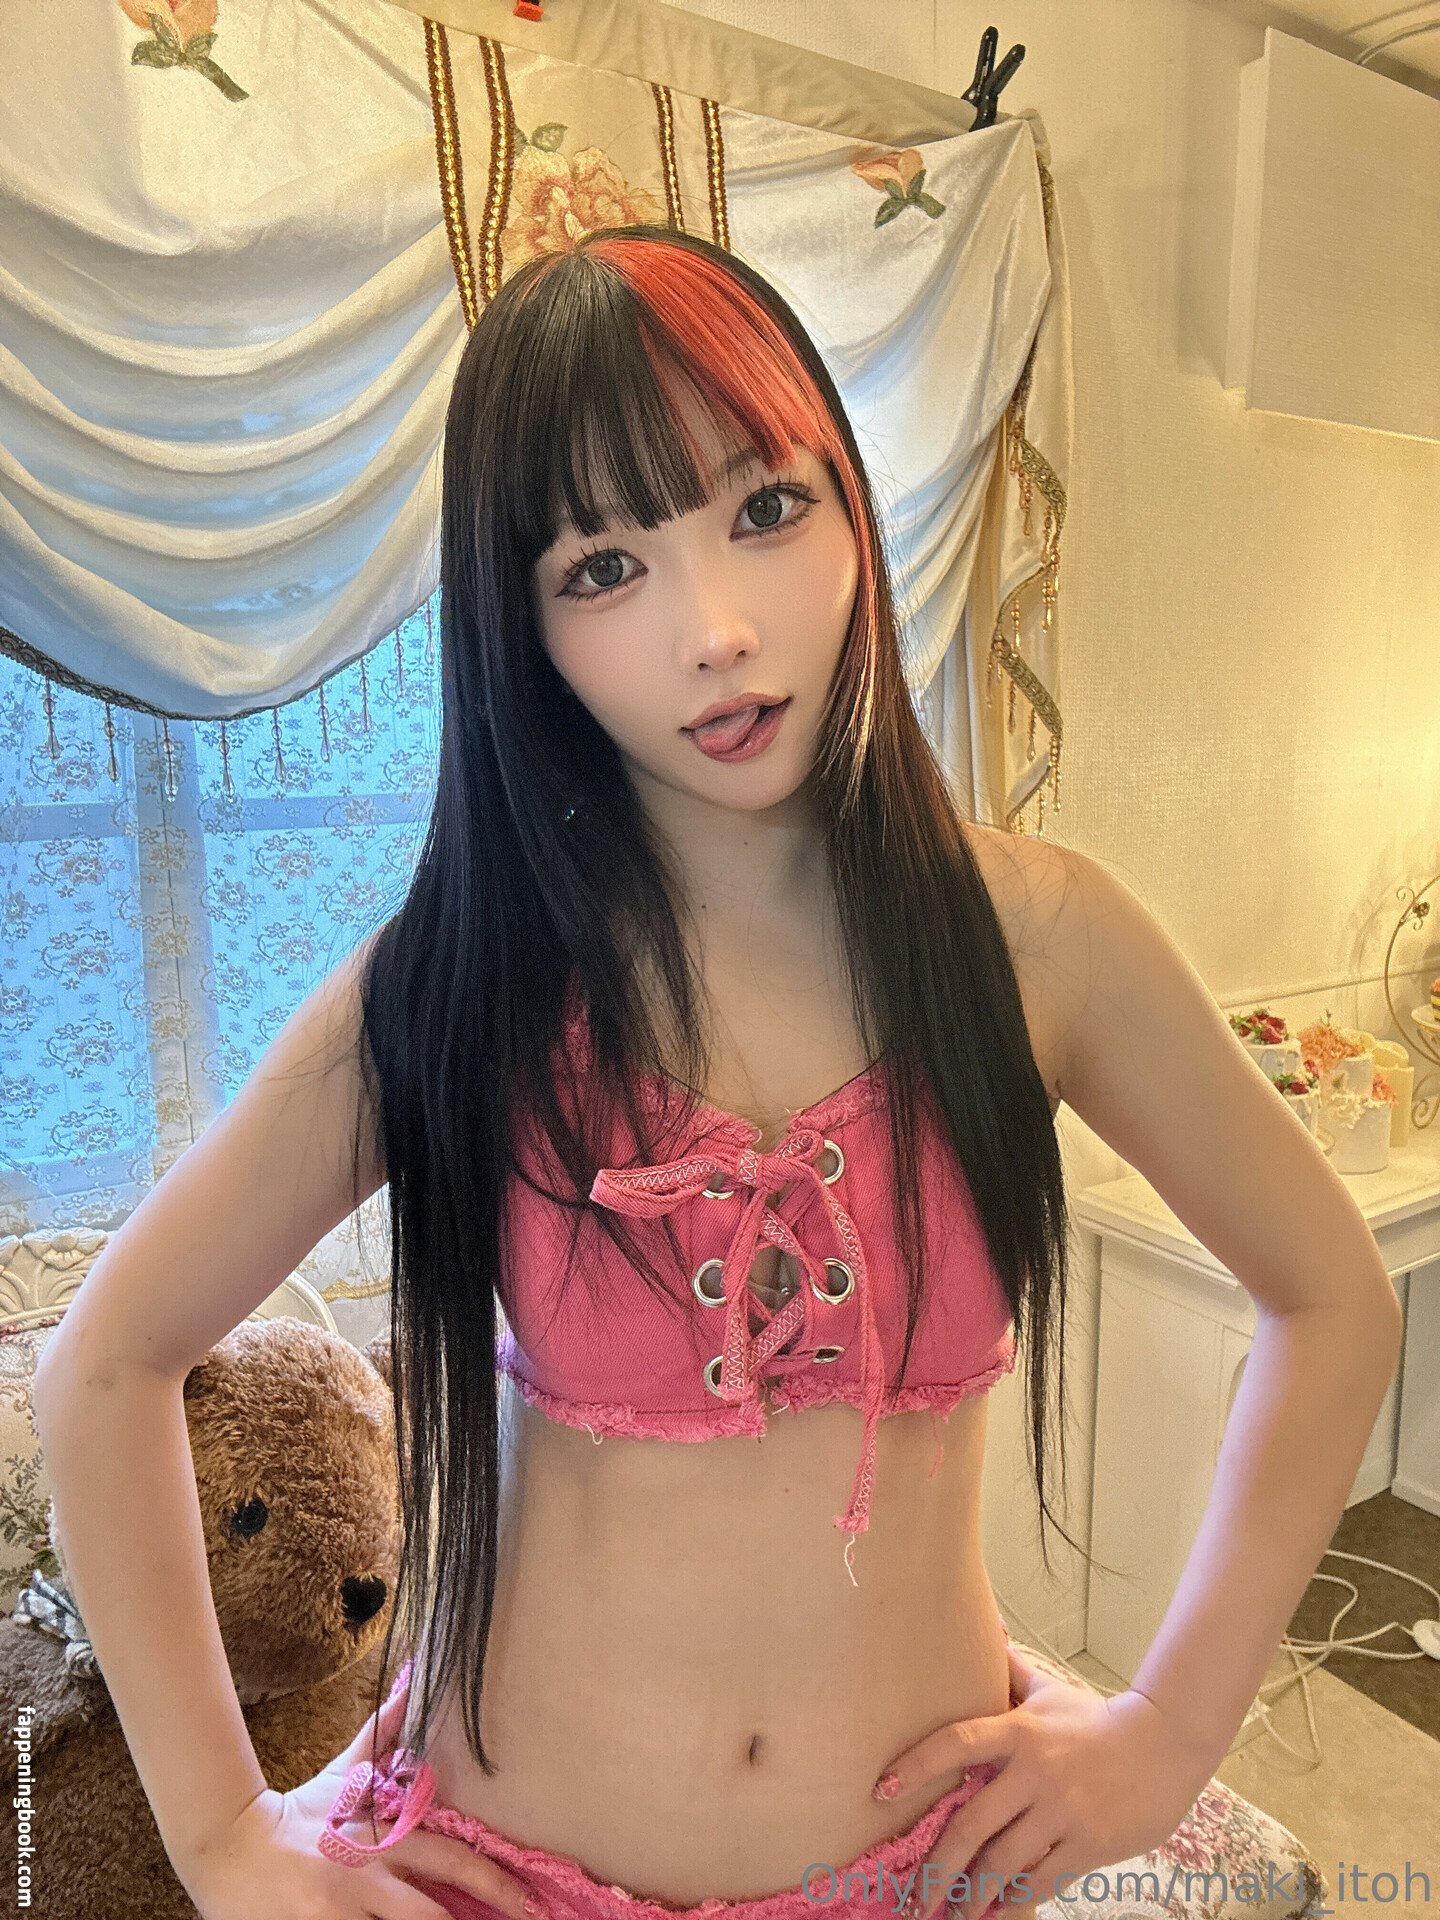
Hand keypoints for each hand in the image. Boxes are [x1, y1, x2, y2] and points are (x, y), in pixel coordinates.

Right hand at [173, 1666, 541, 1919]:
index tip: (530, 1899)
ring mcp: (343, 1913)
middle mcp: (369, 1877)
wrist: (228, 1845)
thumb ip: (385, 1734)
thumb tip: (415, 1680)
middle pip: (435, 1914)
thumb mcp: (345, 1773)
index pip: (452, 1860)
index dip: (495, 1881)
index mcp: (384, 1837)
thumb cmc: (297, 1812)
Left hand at [871, 1645, 1214, 1919]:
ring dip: (972, 1897)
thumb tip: (987, 1628)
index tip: (881, 1790)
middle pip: (971, 1826)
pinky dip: (1015, 1898)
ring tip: (951, 1916)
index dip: (917, 1763)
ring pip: (1003, 1863)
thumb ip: (1012, 1670)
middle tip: (914, 1899)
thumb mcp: (1050, 1691)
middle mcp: (1036, 1771)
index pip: (957, 1742)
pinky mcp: (1089, 1842)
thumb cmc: (1097, 1719)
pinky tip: (997, 1910)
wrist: (1165, 1744)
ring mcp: (1063, 1810)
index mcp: (1020, 1730)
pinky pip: (1041, 1879)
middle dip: (937, 1870)